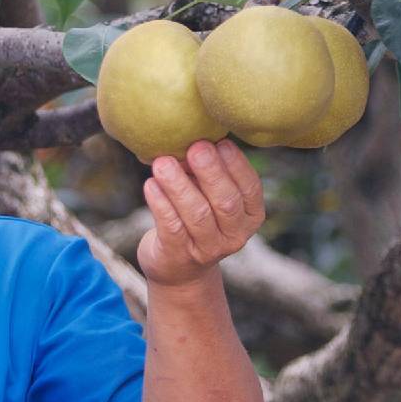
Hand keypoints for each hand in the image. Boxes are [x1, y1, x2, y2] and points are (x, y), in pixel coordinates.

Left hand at [137, 139, 265, 289]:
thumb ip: (206, 170)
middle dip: (211, 172)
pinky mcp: (179, 256)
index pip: (250, 188)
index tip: (220, 141)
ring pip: (197, 214)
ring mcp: (209, 250)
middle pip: (226, 202)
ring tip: (162, 163)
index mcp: (250, 215)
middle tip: (195, 147)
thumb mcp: (210, 194)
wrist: (177, 266)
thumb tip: (190, 135)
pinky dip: (161, 204)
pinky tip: (150, 184)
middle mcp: (235, 235)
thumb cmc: (195, 215)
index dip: (236, 164)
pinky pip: (172, 227)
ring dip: (179, 186)